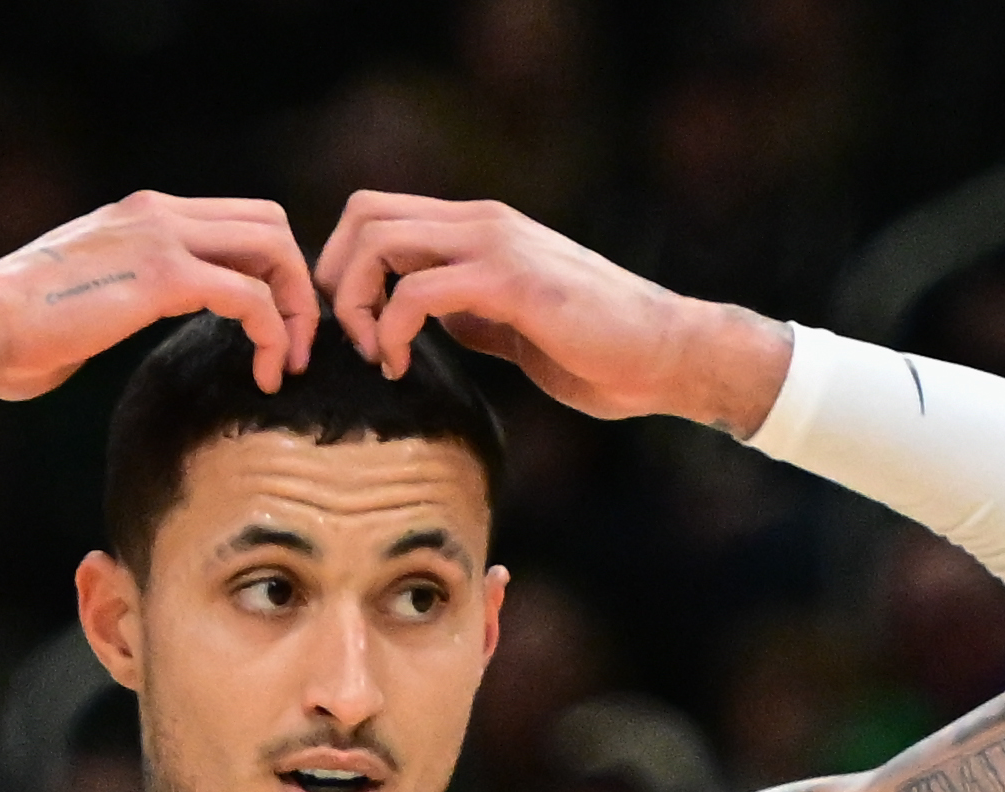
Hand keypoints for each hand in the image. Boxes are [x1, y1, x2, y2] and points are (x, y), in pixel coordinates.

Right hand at [0, 191, 319, 401]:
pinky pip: (249, 295)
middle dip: (295, 284)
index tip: (273, 327)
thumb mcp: (83, 299)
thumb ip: (121, 297)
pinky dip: (274, 334)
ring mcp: (160, 236)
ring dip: (296, 310)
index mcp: (140, 214)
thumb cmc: (14, 335)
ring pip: (272, 249)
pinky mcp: (162, 276)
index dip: (270, 270)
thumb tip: (121, 323)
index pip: (237, 219)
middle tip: (295, 347)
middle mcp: (155, 212)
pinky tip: (266, 373)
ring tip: (287, 365)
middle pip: (268, 223)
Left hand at [314, 192, 791, 431]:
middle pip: (364, 213)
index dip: (346, 266)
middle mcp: (484, 222)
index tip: (355, 328)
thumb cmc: (600, 350)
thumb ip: (467, 309)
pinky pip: (415, 290)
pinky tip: (399, 366)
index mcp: (482, 228)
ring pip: (379, 240)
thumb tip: (420, 317)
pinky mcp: (510, 282)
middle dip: (336, 280)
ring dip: (355, 304)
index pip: (379, 212)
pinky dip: (387, 330)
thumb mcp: (512, 323)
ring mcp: (497, 246)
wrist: (668, 355)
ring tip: (375, 356)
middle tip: (349, 342)